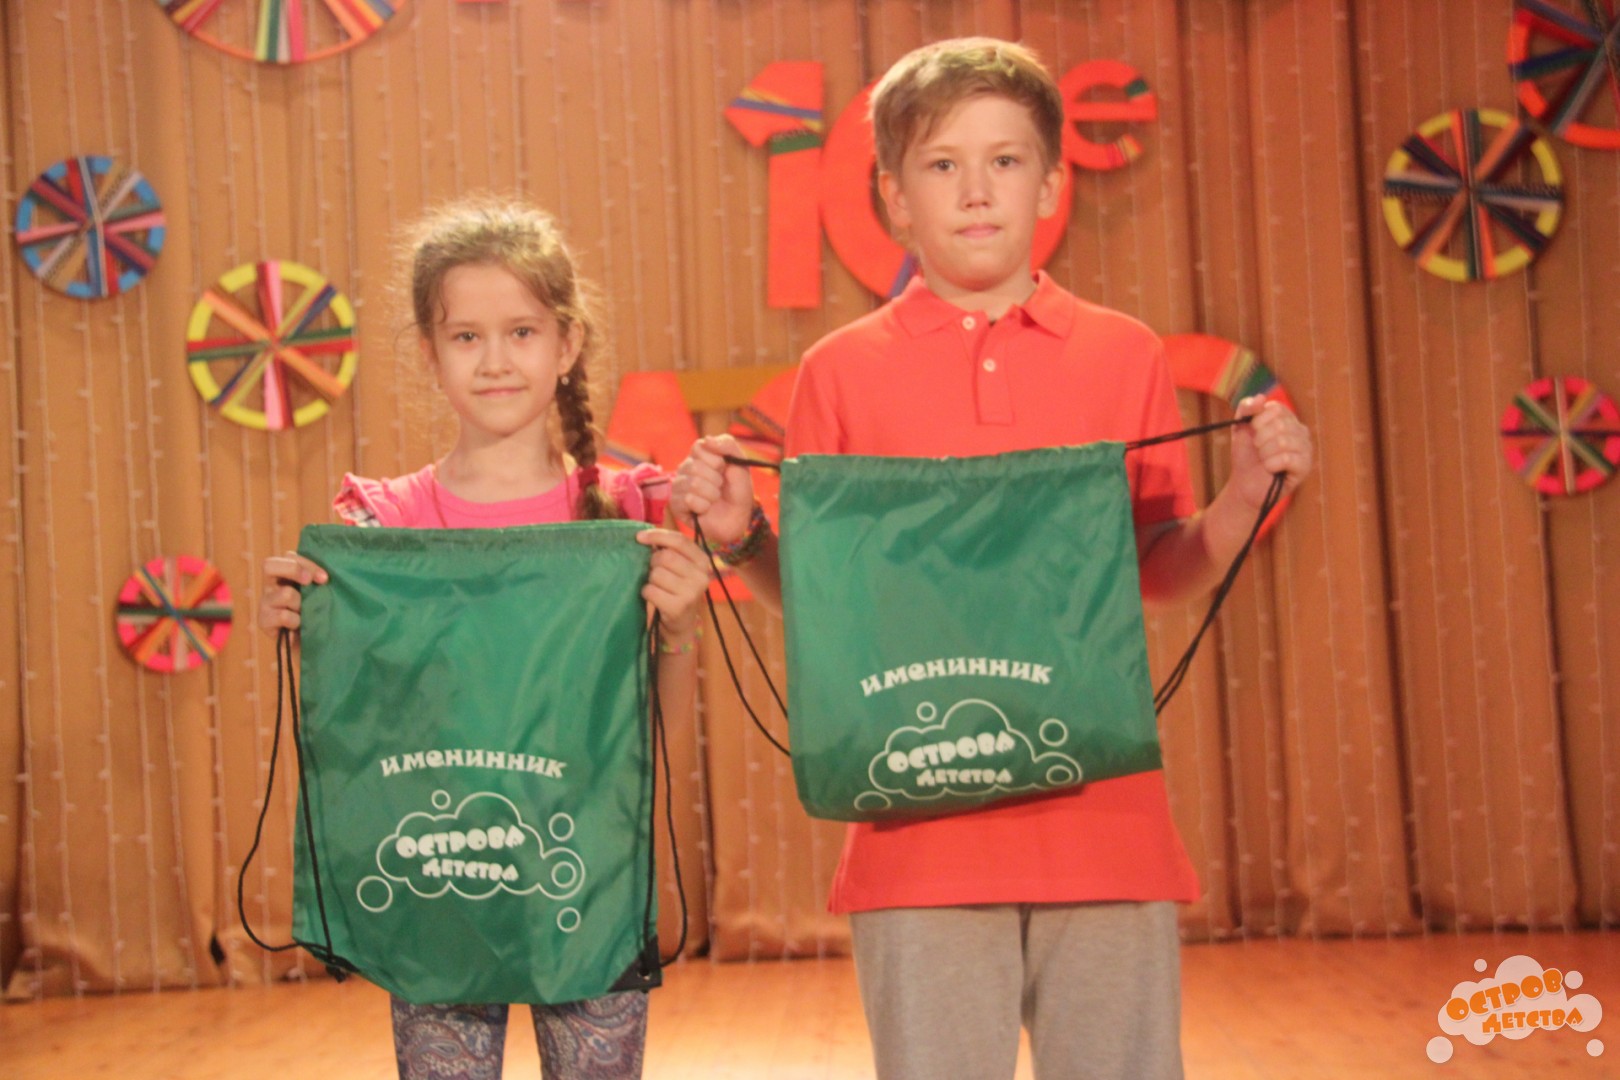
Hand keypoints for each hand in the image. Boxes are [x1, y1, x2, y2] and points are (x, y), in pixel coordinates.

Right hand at [258, 552, 327, 633]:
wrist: (312, 643)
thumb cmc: (318, 613)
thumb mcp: (320, 593)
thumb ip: (318, 580)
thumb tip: (326, 574)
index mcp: (284, 573)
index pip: (288, 557)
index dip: (307, 564)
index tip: (325, 578)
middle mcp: (271, 585)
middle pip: (269, 565)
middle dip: (295, 570)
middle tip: (310, 583)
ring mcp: (265, 602)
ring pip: (286, 594)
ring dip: (302, 605)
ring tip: (305, 615)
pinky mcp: (263, 620)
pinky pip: (284, 616)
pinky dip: (297, 622)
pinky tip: (299, 627)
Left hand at [636, 527, 710, 641]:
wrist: (681, 623)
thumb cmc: (677, 589)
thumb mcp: (681, 567)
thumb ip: (670, 550)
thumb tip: (643, 536)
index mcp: (703, 561)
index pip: (679, 540)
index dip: (657, 535)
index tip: (639, 537)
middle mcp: (701, 576)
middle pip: (665, 557)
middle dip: (653, 563)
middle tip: (656, 572)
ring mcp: (691, 593)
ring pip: (656, 574)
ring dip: (651, 580)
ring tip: (658, 587)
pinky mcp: (678, 607)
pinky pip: (650, 590)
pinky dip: (647, 592)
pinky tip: (655, 597)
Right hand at [670, 435, 756, 544]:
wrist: (738, 519)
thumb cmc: (738, 492)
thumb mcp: (741, 465)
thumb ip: (728, 446)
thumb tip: (707, 439)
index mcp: (700, 456)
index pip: (699, 447)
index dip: (715, 460)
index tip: (724, 469)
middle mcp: (685, 468)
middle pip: (695, 467)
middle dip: (715, 480)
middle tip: (720, 488)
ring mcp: (678, 486)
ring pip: (692, 484)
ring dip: (711, 495)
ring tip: (714, 499)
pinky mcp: (675, 504)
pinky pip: (687, 500)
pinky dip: (704, 506)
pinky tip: (705, 509)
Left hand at [1229, 396, 1312, 510]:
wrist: (1244, 484)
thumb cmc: (1246, 455)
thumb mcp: (1240, 427)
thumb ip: (1246, 408)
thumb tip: (1261, 398)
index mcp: (1287, 418)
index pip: (1276, 409)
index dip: (1259, 421)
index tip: (1253, 431)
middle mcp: (1300, 430)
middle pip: (1280, 425)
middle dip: (1260, 439)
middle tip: (1258, 449)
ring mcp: (1305, 448)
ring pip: (1284, 442)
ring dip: (1265, 453)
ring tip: (1263, 460)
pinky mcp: (1305, 467)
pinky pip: (1288, 458)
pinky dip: (1271, 464)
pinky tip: (1269, 468)